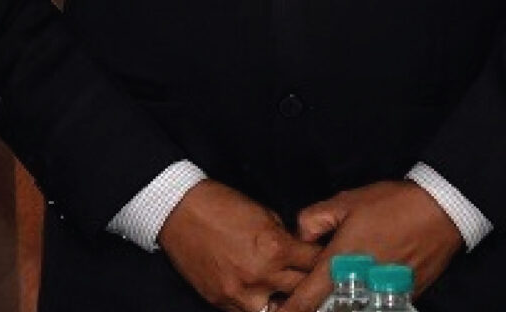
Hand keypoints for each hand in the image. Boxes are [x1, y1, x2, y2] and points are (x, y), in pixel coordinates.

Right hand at [158, 179, 320, 311]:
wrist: (176, 209)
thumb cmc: (218, 205)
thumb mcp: (263, 214)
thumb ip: (285, 238)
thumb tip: (299, 253)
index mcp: (274, 248)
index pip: (316, 264)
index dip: (326, 262)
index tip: (329, 262)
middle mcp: (260, 275)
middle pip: (304, 291)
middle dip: (310, 283)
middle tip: (314, 280)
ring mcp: (238, 291)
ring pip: (279, 311)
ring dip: (285, 301)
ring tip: (287, 294)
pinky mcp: (220, 300)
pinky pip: (248, 311)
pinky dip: (257, 304)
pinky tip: (260, 294)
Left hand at [274, 180, 462, 311]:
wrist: (441, 211)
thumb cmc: (390, 205)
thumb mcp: (342, 202)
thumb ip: (312, 221)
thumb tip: (300, 238)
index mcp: (341, 262)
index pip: (308, 297)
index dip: (291, 309)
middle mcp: (362, 284)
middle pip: (330, 309)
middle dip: (315, 307)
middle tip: (296, 305)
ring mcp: (385, 293)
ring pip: (355, 310)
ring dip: (342, 306)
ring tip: (334, 297)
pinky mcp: (406, 295)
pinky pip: (379, 306)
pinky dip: (366, 304)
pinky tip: (360, 295)